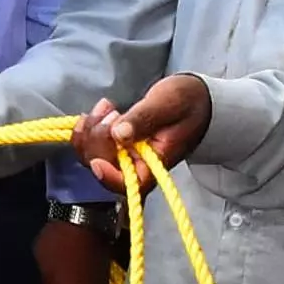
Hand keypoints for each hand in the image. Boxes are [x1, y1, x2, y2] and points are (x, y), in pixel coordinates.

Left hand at [75, 75, 212, 194]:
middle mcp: (138, 165)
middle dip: (96, 140)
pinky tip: (98, 111)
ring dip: (89, 131)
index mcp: (156, 164)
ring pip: (92, 155)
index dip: (109, 177)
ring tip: (106, 107)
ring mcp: (125, 156)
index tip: (97, 161)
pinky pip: (92, 145)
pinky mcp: (117, 145)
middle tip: (110, 110)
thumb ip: (145, 118)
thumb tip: (119, 134)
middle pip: (103, 167)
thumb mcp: (168, 103)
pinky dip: (88, 129)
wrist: (196, 99)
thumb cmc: (188, 101)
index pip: (130, 184)